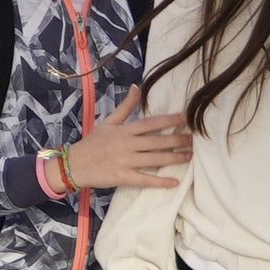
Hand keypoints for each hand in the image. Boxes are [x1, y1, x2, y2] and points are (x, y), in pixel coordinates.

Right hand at [62, 94, 190, 192]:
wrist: (74, 164)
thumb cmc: (93, 142)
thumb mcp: (108, 122)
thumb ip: (125, 107)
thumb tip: (137, 87)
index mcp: (124, 130)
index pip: (150, 123)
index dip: (169, 120)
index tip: (186, 118)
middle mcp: (127, 145)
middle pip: (157, 141)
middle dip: (177, 140)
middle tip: (194, 139)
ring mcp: (126, 162)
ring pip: (155, 159)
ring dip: (174, 158)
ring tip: (190, 156)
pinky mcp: (123, 177)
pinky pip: (145, 180)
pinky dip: (160, 181)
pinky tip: (175, 182)